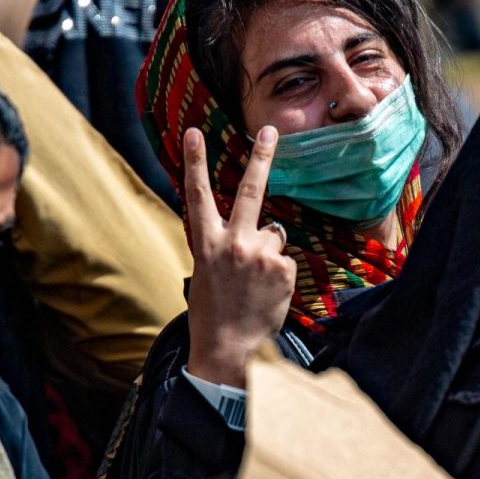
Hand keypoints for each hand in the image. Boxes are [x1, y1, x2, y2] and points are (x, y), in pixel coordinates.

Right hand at [182, 126, 296, 387]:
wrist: (230, 348)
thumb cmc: (213, 312)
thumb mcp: (206, 271)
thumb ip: (222, 244)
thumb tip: (252, 227)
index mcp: (206, 243)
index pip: (198, 195)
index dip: (194, 162)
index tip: (193, 132)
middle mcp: (232, 243)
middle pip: (251, 190)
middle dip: (261, 157)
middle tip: (270, 130)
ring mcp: (260, 254)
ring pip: (274, 234)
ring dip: (269, 250)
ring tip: (256, 281)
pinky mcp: (282, 268)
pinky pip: (285, 259)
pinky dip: (280, 273)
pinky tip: (267, 292)